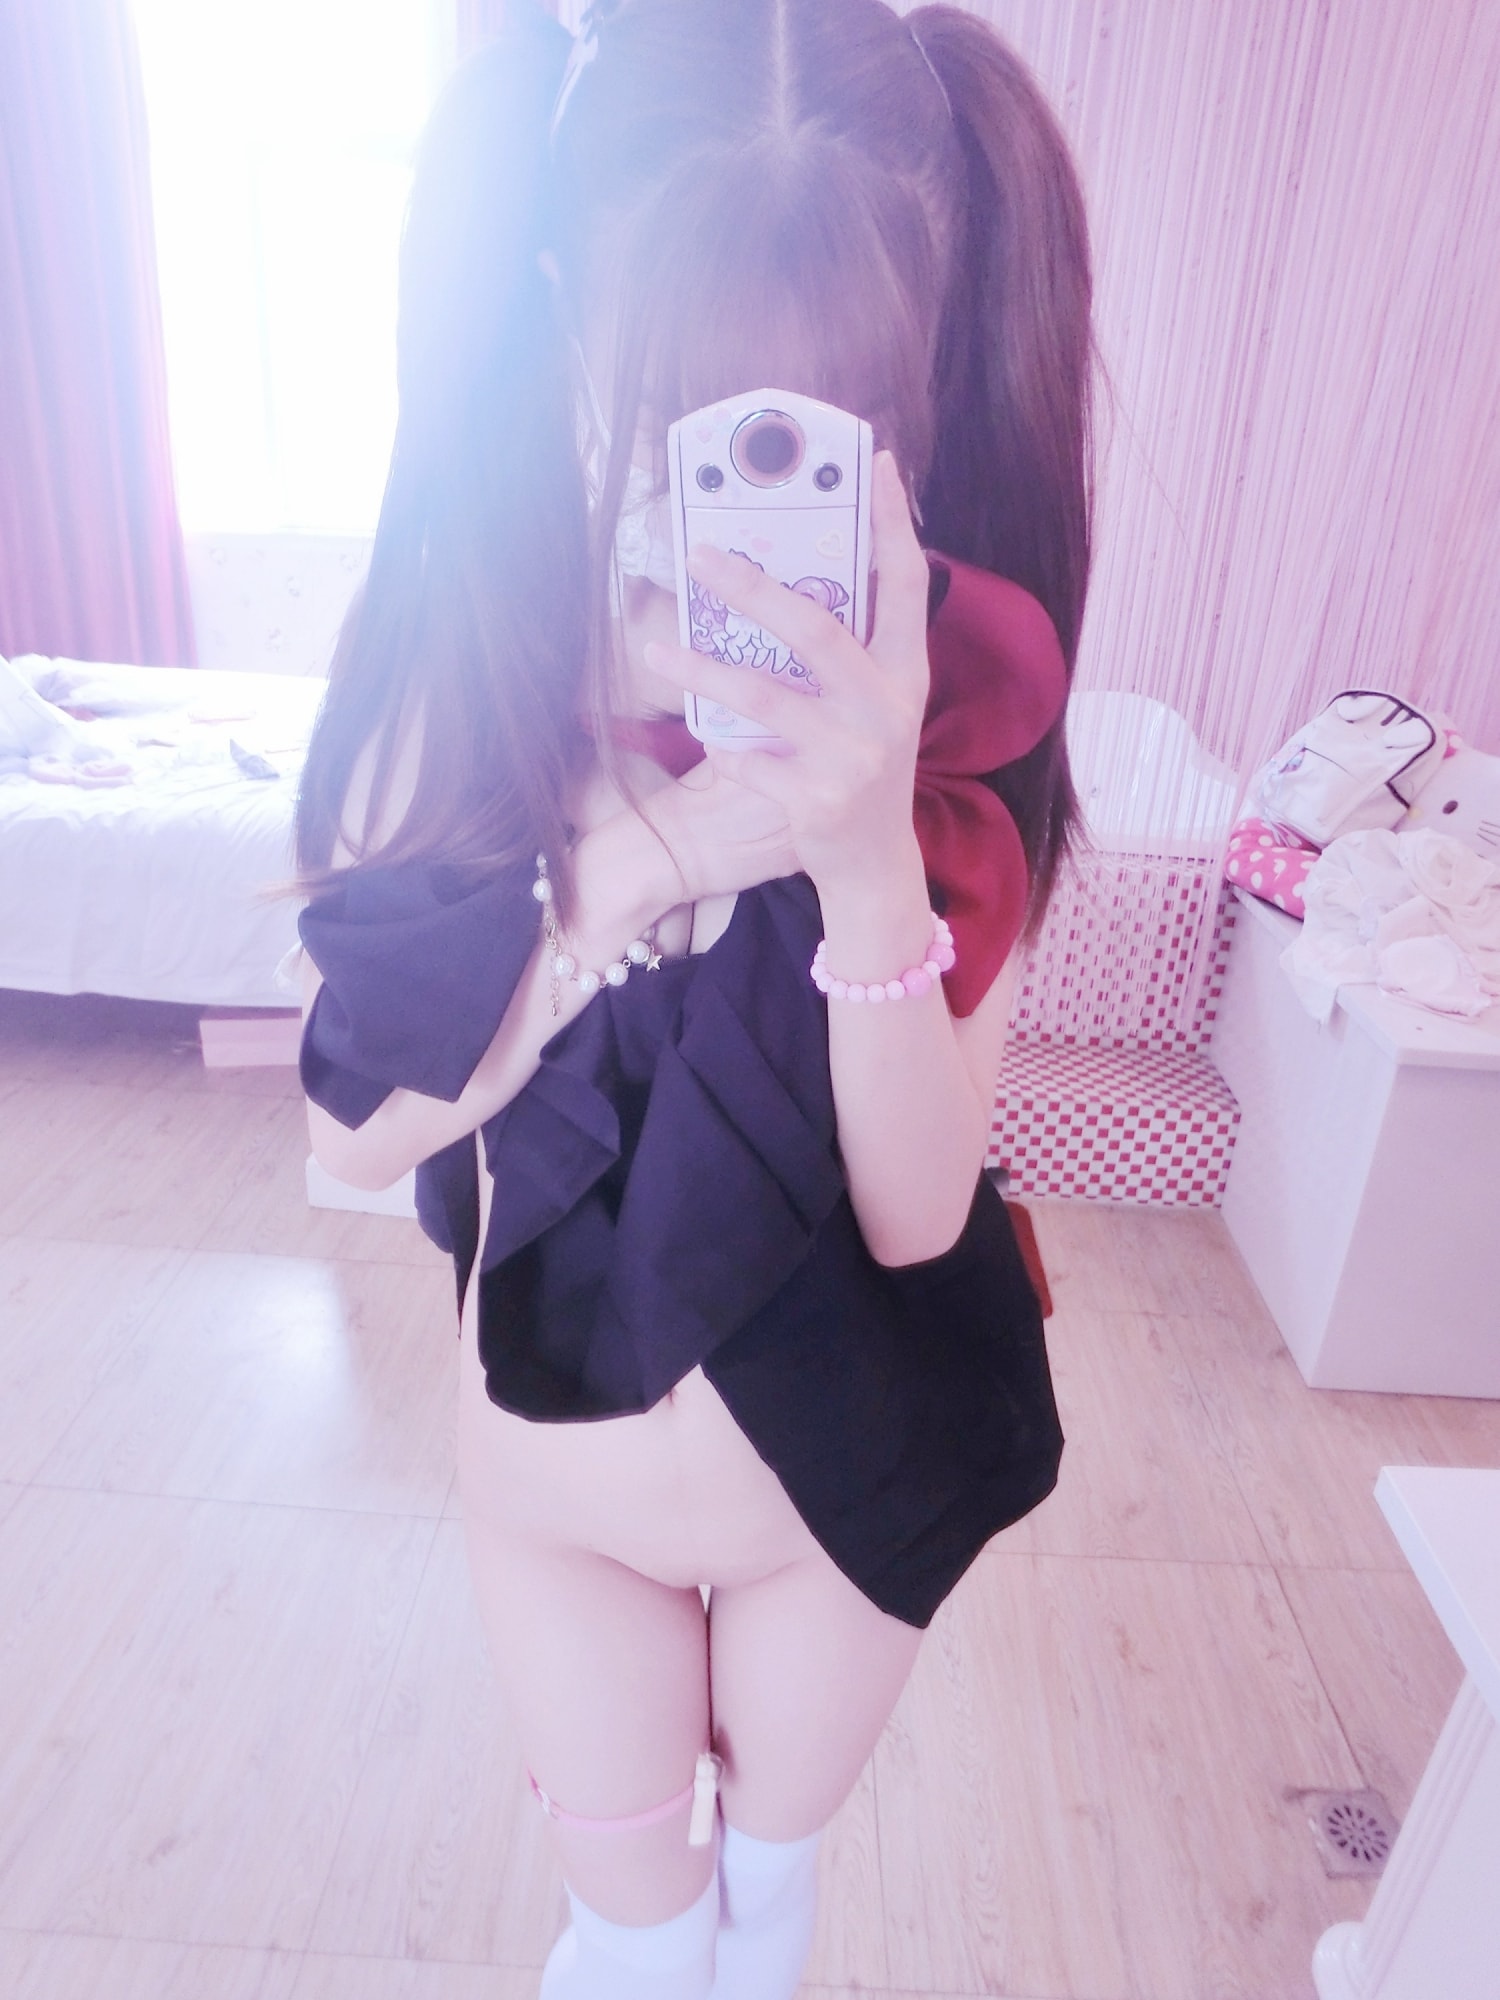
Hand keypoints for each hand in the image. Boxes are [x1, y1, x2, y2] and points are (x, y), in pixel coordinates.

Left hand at [642, 451, 930, 895]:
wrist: (873, 867)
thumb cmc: (862, 769)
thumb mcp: (877, 707)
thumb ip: (853, 650)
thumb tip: (793, 578)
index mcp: (907, 675)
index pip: (907, 585)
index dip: (894, 523)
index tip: (875, 464)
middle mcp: (887, 710)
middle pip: (816, 630)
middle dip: (753, 588)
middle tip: (702, 556)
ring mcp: (853, 757)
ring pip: (764, 697)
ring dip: (703, 668)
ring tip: (655, 646)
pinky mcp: (816, 801)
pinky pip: (748, 759)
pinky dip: (720, 745)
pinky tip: (700, 731)